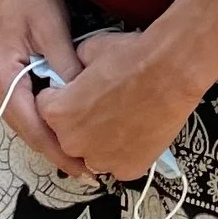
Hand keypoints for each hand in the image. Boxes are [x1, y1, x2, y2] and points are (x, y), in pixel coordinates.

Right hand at [0, 0, 79, 163]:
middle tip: (95, 168)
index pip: (34, 129)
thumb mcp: (52, 29)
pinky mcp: (2, 75)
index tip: (88, 170)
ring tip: (87, 152)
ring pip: (27, 120)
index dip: (62, 152)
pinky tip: (68, 124)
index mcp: (0, 79)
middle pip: (29, 130)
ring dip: (54, 135)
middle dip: (60, 149)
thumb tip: (84, 105)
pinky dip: (47, 117)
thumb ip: (65, 69)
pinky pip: (25, 105)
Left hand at [36, 28, 198, 184]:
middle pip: (68, 135)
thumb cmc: (130, 57)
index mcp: (57, 114)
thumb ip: (74, 66)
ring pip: (92, 153)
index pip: (46, 109)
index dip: (62, 96)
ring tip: (123, 118)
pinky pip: (119, 163)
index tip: (77, 91)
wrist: (171, 71)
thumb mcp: (90, 49)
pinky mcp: (128, 170)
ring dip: (100, 140)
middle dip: (79, 121)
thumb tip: (76, 69)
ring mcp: (101, 160)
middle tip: (103, 104)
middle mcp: (73, 143)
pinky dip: (126, 151)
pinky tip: (138, 130)